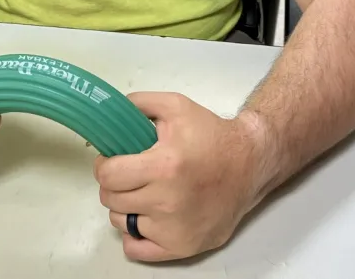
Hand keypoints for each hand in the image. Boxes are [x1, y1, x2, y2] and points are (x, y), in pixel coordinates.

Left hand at [95, 92, 265, 261]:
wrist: (249, 164)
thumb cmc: (211, 135)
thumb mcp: (175, 106)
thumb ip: (137, 103)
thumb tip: (109, 112)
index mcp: (164, 166)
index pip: (109, 176)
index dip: (104, 166)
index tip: (112, 160)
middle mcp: (168, 202)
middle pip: (112, 199)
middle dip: (114, 184)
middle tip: (129, 174)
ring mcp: (176, 229)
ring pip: (121, 222)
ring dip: (125, 207)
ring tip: (142, 192)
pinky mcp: (184, 247)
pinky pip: (138, 250)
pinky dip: (135, 235)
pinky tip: (146, 217)